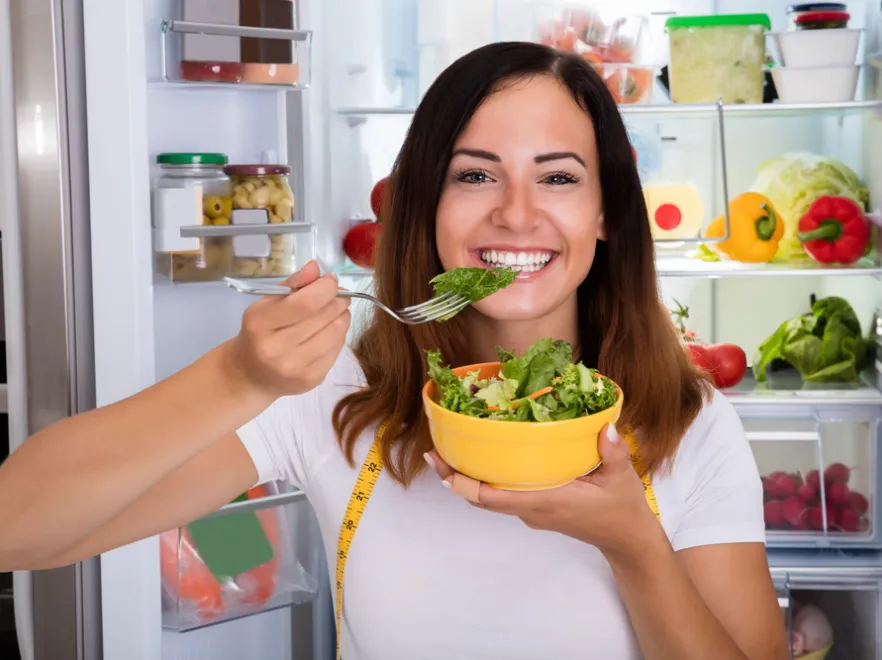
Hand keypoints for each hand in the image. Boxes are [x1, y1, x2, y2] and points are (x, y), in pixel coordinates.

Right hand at [229, 260, 350, 398]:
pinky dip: (338, 334)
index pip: (306, 302)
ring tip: (334, 312)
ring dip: (342, 316)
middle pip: (325, 316)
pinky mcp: (312, 379)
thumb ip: (292, 283)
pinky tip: (328, 331)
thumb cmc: (260, 332)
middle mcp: (276, 349)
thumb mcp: (267, 303)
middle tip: (338, 295)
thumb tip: (316, 267)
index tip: (331, 281)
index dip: (326, 287)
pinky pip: (339, 348)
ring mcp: (296, 368)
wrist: (251, 375)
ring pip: (337, 332)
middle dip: (338, 299)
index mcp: (260, 324)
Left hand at [426, 424, 660, 559]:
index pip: (493, 497)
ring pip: (489, 497)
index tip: (443, 464)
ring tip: (450, 451)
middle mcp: (531, 509)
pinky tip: (484, 458)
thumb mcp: (621, 478)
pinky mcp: (535, 508)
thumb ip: (613, 452)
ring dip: (468, 478)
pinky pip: (503, 495)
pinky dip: (487, 480)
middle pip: (481, 497)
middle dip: (456, 477)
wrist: (626, 540)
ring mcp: (531, 511)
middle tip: (435, 451)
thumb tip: (605, 428)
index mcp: (546, 502)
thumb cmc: (622, 509)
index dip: (464, 483)